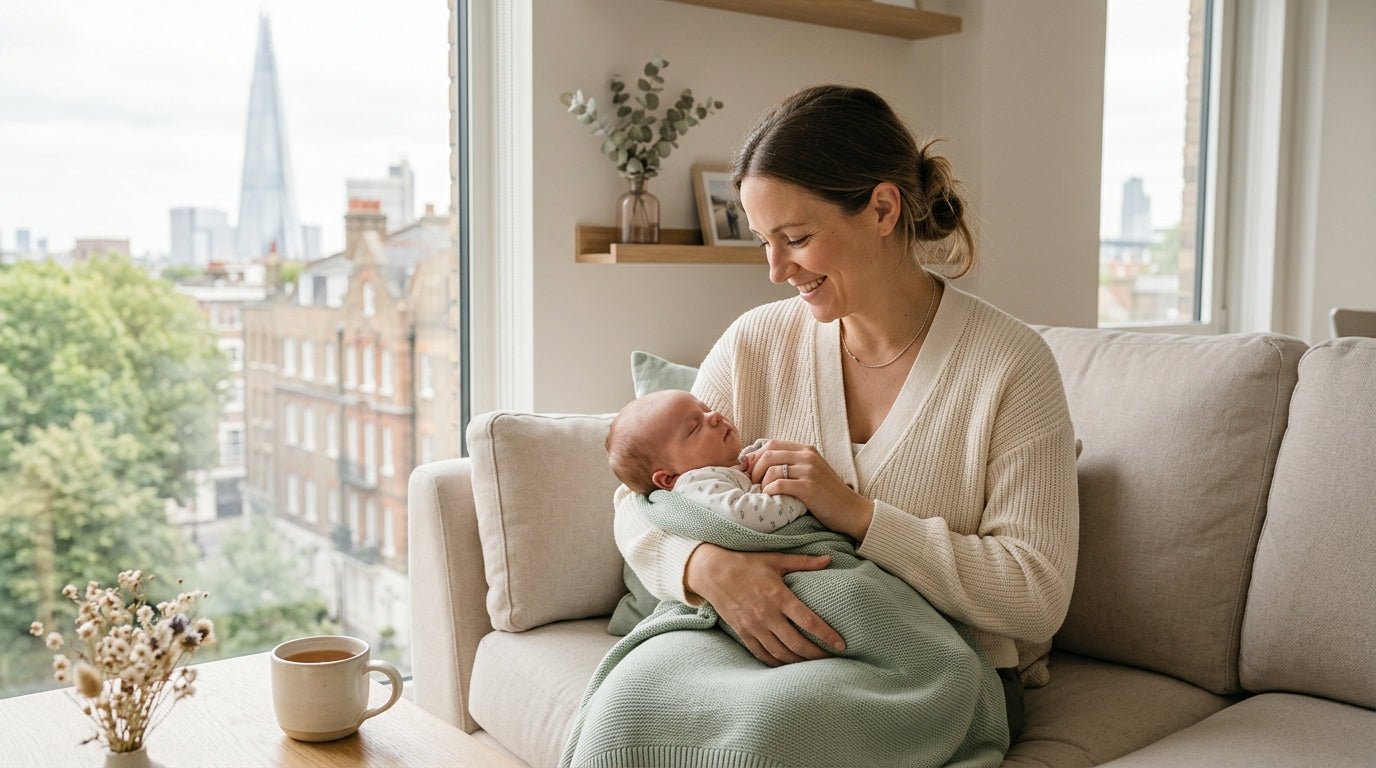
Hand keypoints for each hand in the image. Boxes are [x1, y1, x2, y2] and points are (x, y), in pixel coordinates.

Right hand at [685, 543, 844, 666]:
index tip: (841, 645)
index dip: (827, 635)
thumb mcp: (775, 559)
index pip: (808, 621)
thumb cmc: (747, 563)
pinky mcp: (743, 634)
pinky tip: (790, 664)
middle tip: (833, 659)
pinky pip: (763, 655)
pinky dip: (779, 663)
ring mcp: (753, 627)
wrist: (712, 572)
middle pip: (797, 643)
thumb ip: (803, 562)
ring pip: (781, 654)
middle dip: (818, 655)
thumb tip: (829, 559)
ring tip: (815, 664)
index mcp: (778, 596)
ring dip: (800, 662)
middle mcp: (766, 615)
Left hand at [747, 440, 873, 539]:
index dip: (755, 456)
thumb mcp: (811, 473)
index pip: (772, 444)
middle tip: (751, 483)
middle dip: (754, 468)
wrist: (851, 510)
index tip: (747, 470)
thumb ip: (791, 465)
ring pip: (772, 468)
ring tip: (762, 492)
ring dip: (761, 482)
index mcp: (807, 450)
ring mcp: (809, 471)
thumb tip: (760, 465)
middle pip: (769, 453)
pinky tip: (769, 497)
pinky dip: (769, 490)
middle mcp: (808, 456)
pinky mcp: (809, 487)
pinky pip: (780, 484)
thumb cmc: (828, 495)